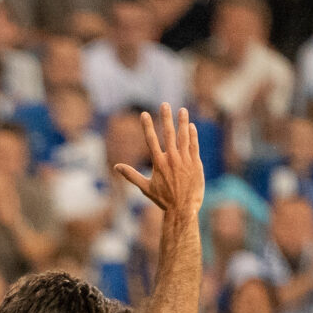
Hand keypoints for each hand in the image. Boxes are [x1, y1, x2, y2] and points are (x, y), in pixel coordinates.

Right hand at [113, 104, 203, 219]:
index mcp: (158, 163)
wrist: (182, 208)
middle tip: (165, 104)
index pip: (150, 140)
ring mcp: (185, 160)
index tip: (144, 114)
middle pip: (168, 133)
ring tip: (181, 110)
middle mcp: (171, 159)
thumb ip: (131, 175)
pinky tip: (191, 126)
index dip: (147, 126)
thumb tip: (116, 167)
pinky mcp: (196, 164)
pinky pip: (194, 146)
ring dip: (182, 122)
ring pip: (183, 137)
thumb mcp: (145, 187)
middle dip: (166, 117)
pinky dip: (192, 135)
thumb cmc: (163, 200)